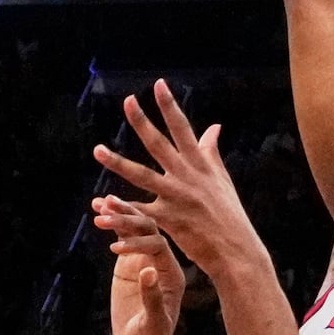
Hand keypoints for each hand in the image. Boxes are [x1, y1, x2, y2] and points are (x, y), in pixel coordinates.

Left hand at [93, 80, 266, 282]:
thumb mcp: (222, 180)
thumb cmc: (229, 215)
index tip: (158, 84)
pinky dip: (122, 210)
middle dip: (142, 122)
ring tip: (98, 150)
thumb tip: (214, 126)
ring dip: (117, 162)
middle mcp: (187, 177)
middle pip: (159, 144)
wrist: (235, 250)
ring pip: (141, 175)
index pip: (183, 128)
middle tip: (127, 101)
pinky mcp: (168, 220)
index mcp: (200, 165)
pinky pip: (139, 212)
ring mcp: (176, 198)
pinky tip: (103, 206)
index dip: (169, 105)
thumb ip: (211, 152)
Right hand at [101, 202, 185, 334]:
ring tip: (99, 202)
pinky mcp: (129, 262)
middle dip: (127, 219)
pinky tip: (98, 210)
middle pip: (147, 230)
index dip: (137, 242)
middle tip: (106, 209)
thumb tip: (147, 272)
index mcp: (171, 274)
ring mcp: (144, 259)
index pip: (157, 245)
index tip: (115, 248)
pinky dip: (111, 224)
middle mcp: (161, 261)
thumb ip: (152, 297)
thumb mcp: (154, 323)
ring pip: (134, 229)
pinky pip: (122, 237)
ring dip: (119, 215)